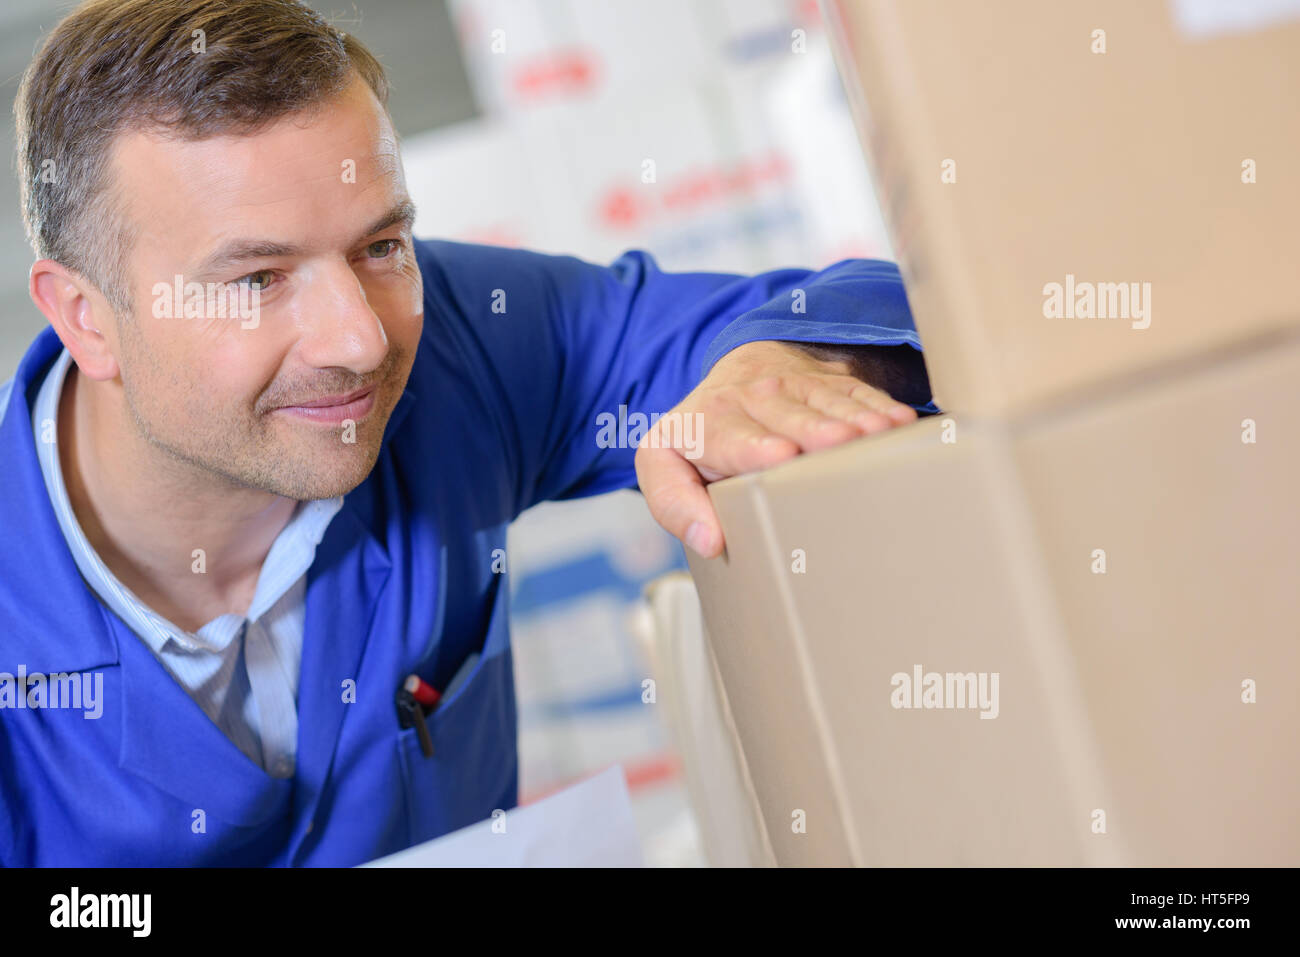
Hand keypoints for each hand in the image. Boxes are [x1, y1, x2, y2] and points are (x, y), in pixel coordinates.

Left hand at [634, 339, 917, 558]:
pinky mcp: (827, 381)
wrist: (734, 378)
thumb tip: (709, 541)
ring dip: (853, 416)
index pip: (730, 435)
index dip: (754, 445)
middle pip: (785, 414)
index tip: (780, 455)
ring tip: (877, 433)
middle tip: (839, 442)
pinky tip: (898, 421)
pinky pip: (853, 392)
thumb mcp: (665, 469)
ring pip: (824, 400)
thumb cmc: (703, 439)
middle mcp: (748, 398)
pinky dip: (877, 404)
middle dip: (813, 428)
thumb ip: (676, 506)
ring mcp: (791, 385)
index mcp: (706, 424)